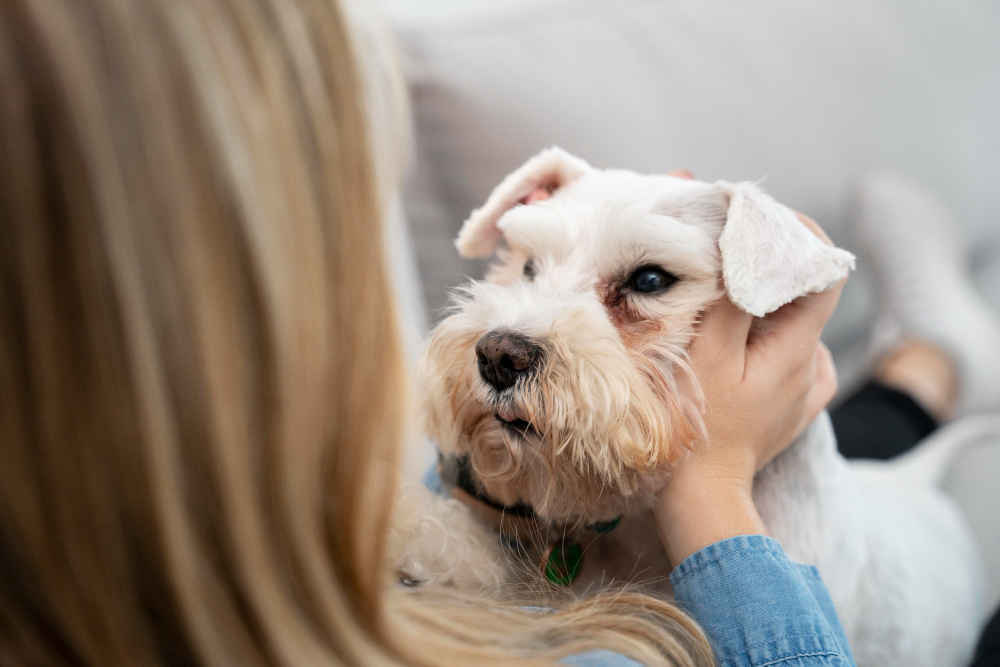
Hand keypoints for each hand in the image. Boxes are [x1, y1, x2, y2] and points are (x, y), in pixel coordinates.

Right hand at [654, 203, 842, 565]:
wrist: (701, 495)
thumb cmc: (698, 427)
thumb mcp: (708, 356)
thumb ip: (731, 299)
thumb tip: (742, 247)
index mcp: (799, 348)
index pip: (827, 273)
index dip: (802, 236)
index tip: (761, 218)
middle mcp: (812, 364)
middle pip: (803, 294)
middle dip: (765, 266)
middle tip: (718, 250)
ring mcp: (804, 387)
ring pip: (789, 322)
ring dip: (758, 302)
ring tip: (714, 297)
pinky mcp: (791, 404)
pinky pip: (784, 351)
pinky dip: (760, 334)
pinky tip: (729, 342)